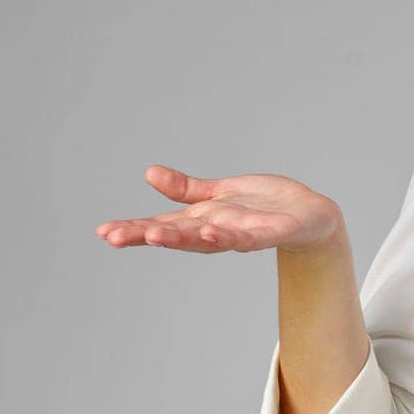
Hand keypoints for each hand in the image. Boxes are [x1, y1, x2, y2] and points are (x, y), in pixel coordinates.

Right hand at [94, 164, 344, 254]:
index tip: (104, 231)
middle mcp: (218, 231)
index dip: (134, 229)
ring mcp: (242, 234)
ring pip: (207, 239)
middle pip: (177, 235)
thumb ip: (187, 190)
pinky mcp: (270, 233)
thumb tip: (150, 174)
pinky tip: (212, 231)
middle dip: (145, 236)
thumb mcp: (220, 193)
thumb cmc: (264, 206)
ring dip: (181, 238)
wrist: (310, 216)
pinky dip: (230, 236)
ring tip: (154, 236)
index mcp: (203, 221)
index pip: (163, 226)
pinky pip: (247, 237)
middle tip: (114, 236)